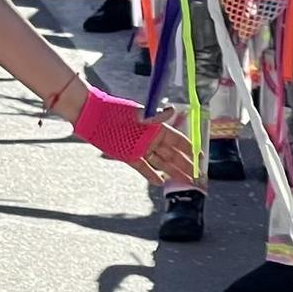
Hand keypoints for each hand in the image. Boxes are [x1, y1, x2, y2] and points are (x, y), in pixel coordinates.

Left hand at [66, 82, 195, 185]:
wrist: (92, 114)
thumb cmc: (116, 110)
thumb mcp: (138, 113)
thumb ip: (156, 116)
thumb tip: (172, 110)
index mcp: (156, 127)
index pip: (178, 140)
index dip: (190, 149)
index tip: (201, 158)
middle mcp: (150, 138)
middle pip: (171, 154)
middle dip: (185, 165)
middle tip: (197, 176)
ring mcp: (140, 147)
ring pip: (160, 161)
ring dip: (172, 172)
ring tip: (185, 182)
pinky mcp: (128, 154)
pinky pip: (143, 166)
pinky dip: (151, 174)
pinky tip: (160, 181)